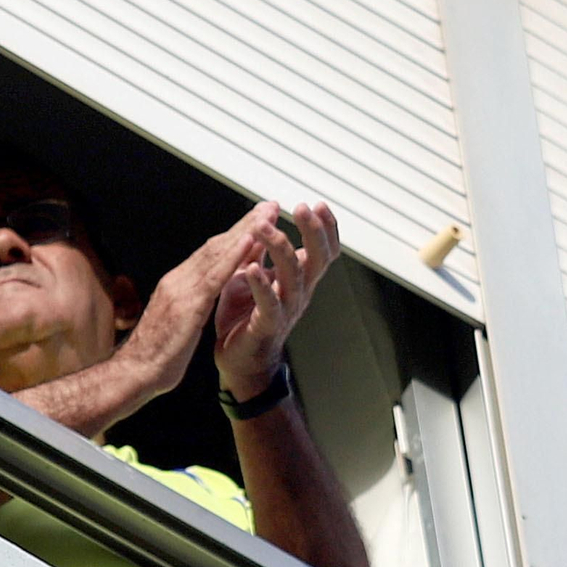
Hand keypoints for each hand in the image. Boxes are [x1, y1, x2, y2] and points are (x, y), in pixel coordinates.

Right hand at [117, 200, 278, 398]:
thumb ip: (191, 304)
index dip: (235, 235)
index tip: (256, 221)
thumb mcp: (180, 323)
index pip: (210, 254)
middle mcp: (178, 280)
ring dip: (244, 231)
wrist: (134, 374)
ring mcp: (181, 290)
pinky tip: (250, 242)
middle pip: (216, 245)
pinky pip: (214, 277)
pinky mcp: (187, 305)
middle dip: (244, 225)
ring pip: (216, 253)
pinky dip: (233, 256)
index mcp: (178, 285)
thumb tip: (202, 296)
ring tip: (266, 215)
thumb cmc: (156, 356)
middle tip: (268, 206)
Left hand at [215, 202, 338, 398]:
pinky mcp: (267, 325)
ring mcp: (286, 309)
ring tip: (264, 227)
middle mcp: (299, 292)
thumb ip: (260, 248)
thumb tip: (265, 214)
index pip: (324, 250)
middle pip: (317, 258)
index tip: (318, 204)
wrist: (240, 362)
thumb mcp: (252, 274)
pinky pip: (269, 303)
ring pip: (293, 275)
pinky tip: (252, 267)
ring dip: (280, 247)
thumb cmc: (246, 317)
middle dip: (312, 231)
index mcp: (299, 279)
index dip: (326, 228)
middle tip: (302, 208)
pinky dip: (261, 283)